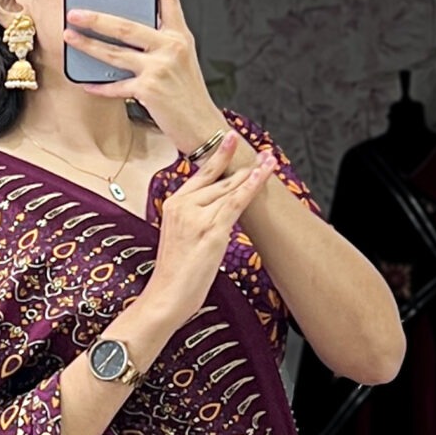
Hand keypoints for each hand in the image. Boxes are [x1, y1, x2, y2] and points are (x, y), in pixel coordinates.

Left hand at [63, 0, 223, 153]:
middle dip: (97, 17)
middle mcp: (171, 47)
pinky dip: (99, 85)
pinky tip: (84, 81)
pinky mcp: (149, 91)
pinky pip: (116, 86)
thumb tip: (129, 32)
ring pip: (115, 53)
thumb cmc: (189, 94)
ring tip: (70, 36)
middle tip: (74, 10)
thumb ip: (161, 42)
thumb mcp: (183, 60)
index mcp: (180, 36)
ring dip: (88, 45)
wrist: (204, 126)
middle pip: (127, 26)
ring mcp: (159, 68)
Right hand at [143, 130, 277, 329]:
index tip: (229, 138)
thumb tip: (217, 214)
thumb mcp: (180, 238)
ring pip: (230, 188)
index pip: (201, 175)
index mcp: (173, 204)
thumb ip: (196, 220)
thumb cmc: (174, 274)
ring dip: (254, 173)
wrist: (166, 296)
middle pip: (219, 180)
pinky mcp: (212, 230)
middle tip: (262, 151)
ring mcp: (197, 216)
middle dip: (242, 165)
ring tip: (270, 159)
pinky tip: (264, 173)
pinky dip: (253, 185)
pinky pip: (237, 202)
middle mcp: (183, 205)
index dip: (219, 156)